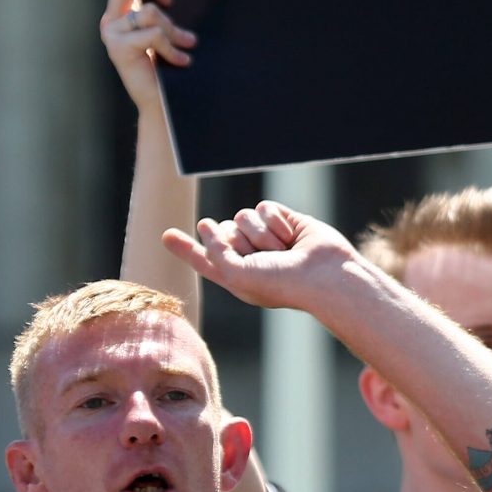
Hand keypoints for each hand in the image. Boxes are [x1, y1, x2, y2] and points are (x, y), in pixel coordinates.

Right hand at [99, 0, 196, 113]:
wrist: (162, 104)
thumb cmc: (167, 66)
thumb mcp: (168, 31)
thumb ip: (166, 11)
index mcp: (121, 10)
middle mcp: (111, 19)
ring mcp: (112, 34)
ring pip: (148, 11)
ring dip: (172, 28)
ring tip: (183, 46)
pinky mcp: (119, 49)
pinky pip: (153, 33)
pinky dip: (172, 46)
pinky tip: (180, 61)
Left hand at [165, 202, 362, 311]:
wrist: (325, 275)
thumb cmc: (282, 284)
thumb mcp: (237, 276)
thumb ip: (213, 253)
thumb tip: (207, 224)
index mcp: (235, 275)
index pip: (204, 258)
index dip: (185, 247)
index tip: (167, 235)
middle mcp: (249, 255)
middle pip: (221, 231)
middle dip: (238, 241)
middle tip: (262, 259)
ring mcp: (267, 237)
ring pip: (242, 217)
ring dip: (260, 234)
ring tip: (281, 250)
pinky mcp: (283, 220)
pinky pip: (263, 208)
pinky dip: (275, 221)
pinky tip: (291, 236)